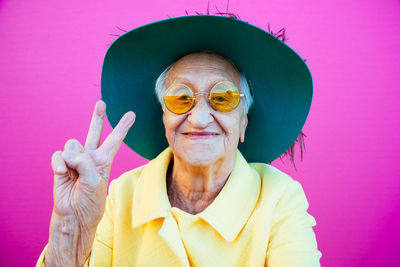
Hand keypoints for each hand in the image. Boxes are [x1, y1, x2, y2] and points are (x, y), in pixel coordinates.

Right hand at [51, 100, 134, 227]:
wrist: (74, 215)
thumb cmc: (89, 200)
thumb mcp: (95, 180)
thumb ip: (85, 162)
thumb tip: (69, 152)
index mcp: (103, 161)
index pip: (114, 140)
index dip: (122, 127)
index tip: (132, 114)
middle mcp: (90, 157)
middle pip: (94, 132)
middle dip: (97, 117)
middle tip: (101, 103)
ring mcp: (74, 160)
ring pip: (73, 143)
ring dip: (73, 158)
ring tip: (74, 174)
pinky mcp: (60, 164)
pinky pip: (59, 154)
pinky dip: (60, 164)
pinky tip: (62, 174)